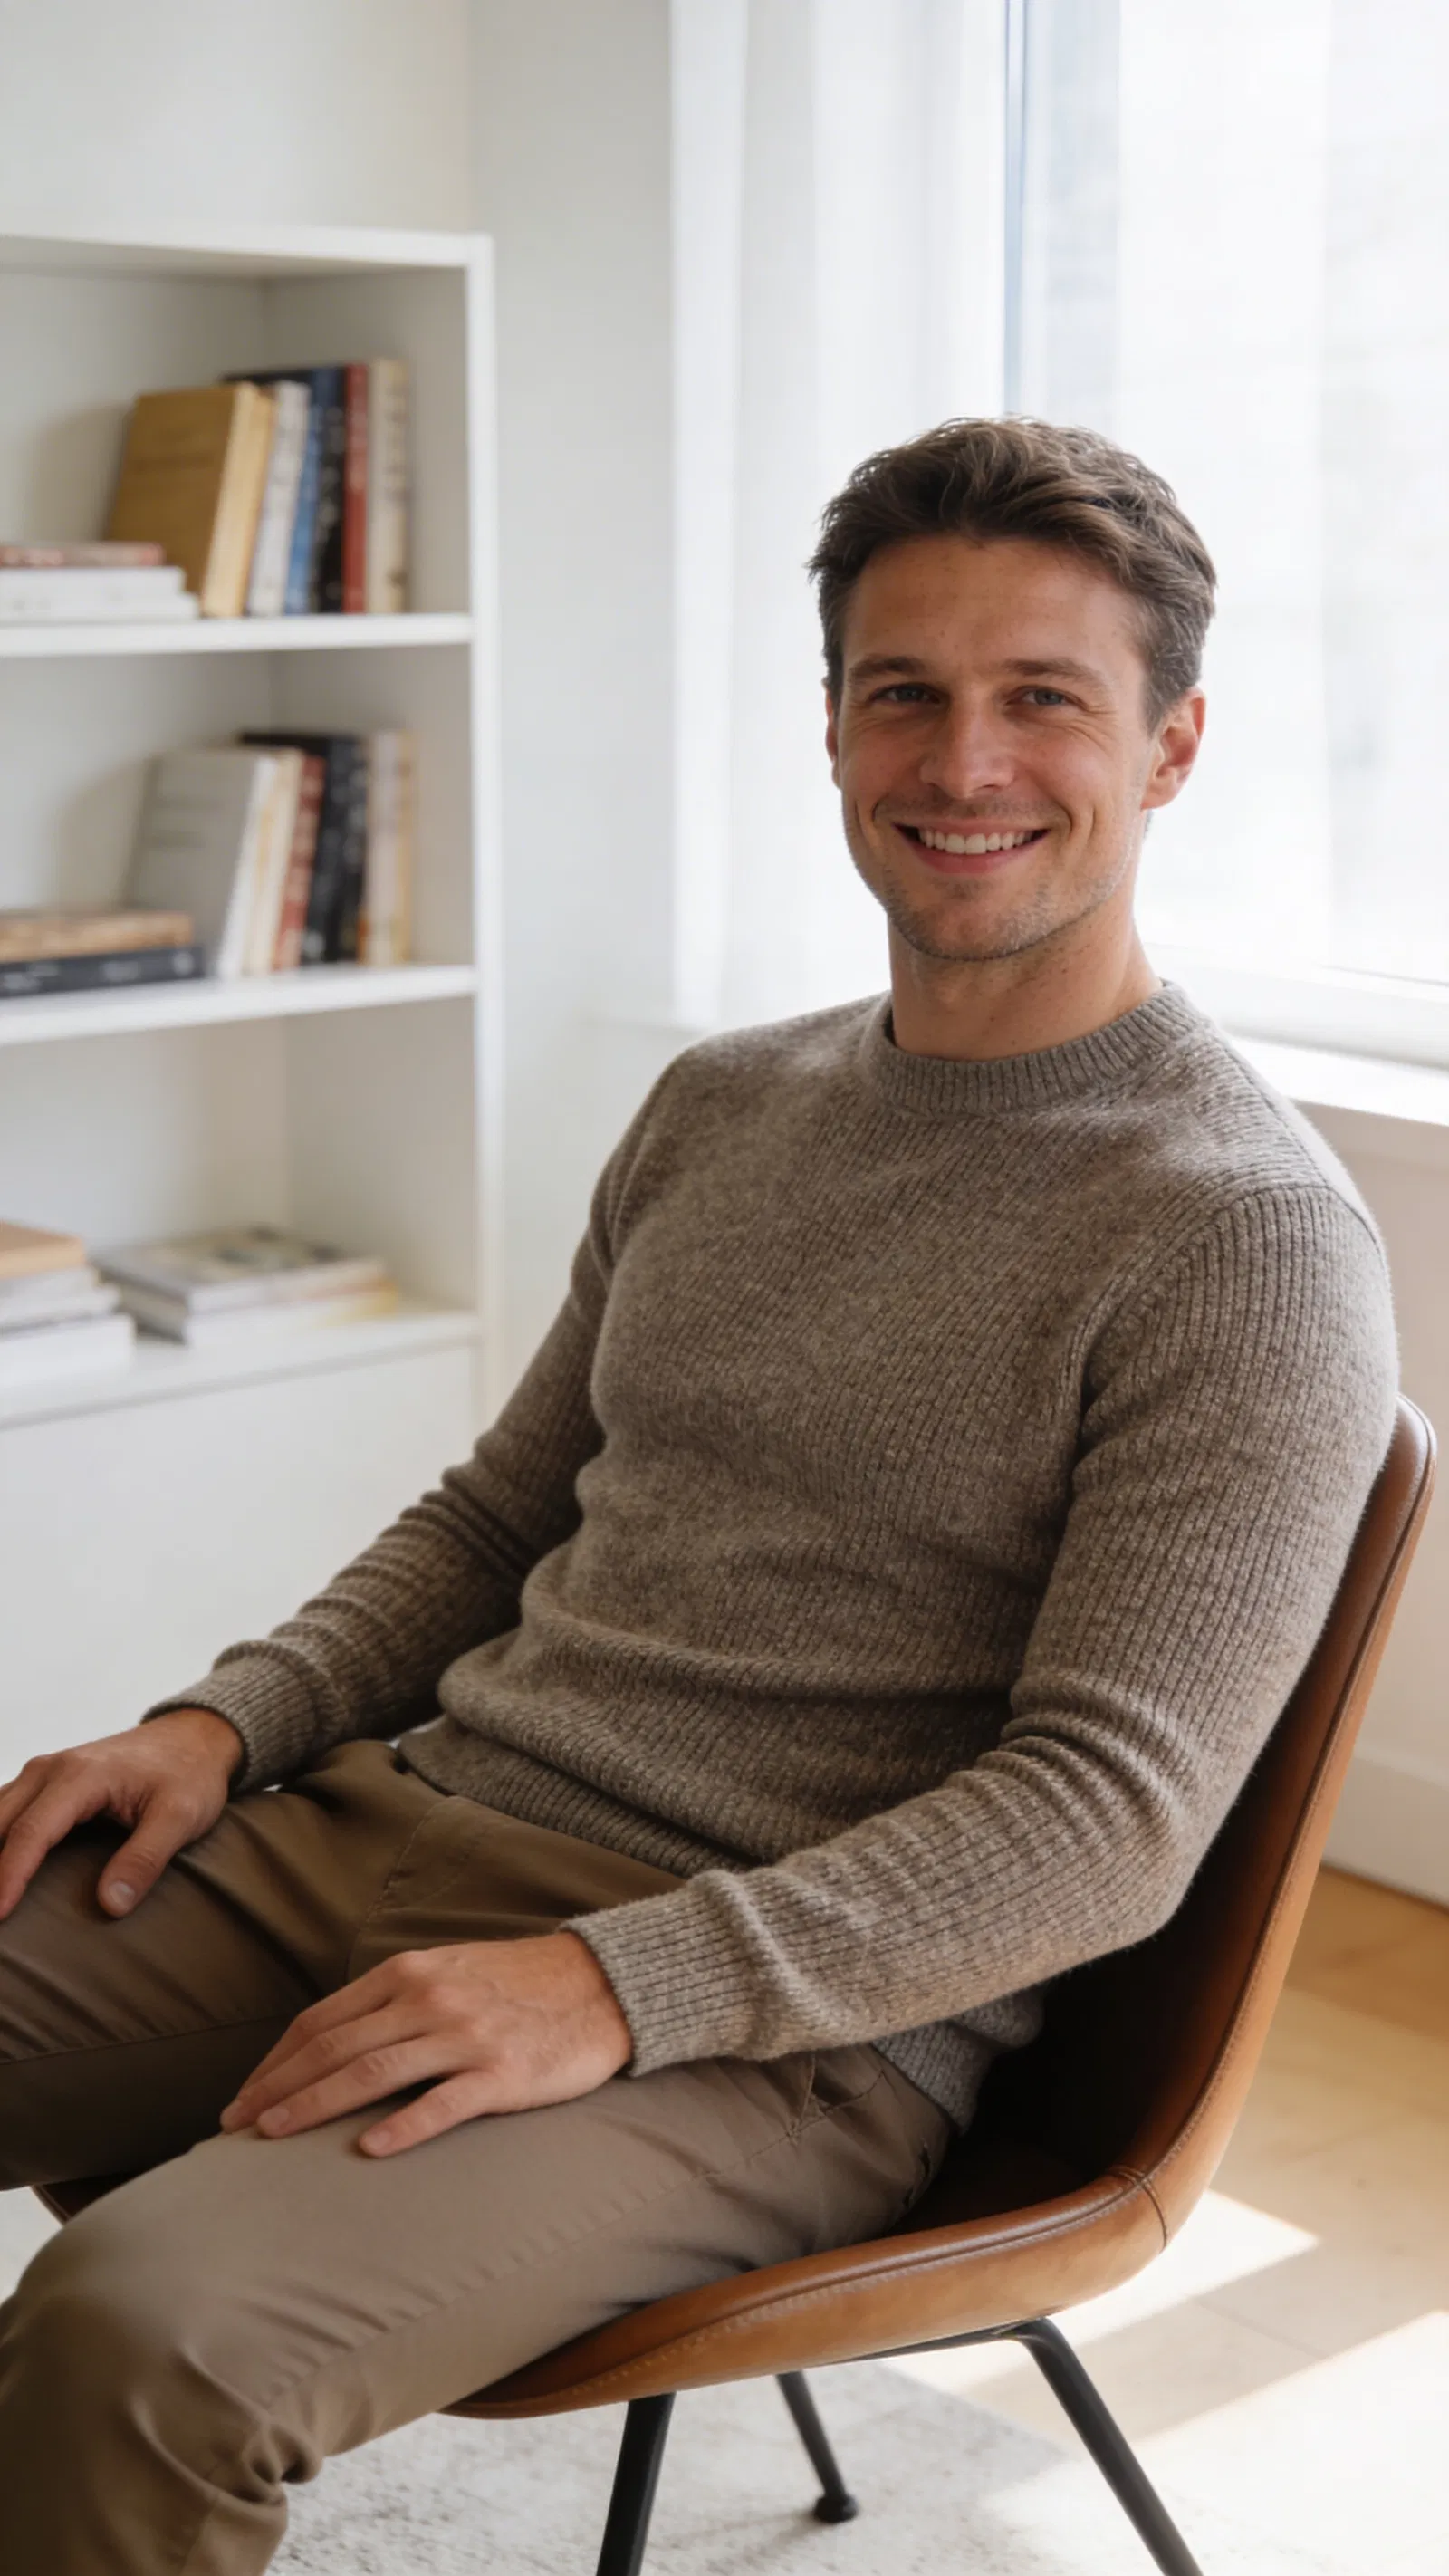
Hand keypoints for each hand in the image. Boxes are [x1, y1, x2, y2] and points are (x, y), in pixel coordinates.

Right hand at [0, 1708, 243, 1921]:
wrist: (194, 1738)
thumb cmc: (189, 1774)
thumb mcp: (181, 1816)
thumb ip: (146, 1858)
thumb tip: (110, 1905)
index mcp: (81, 1776)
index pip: (31, 1832)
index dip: (9, 1876)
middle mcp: (51, 1769)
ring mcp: (43, 1773)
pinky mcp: (44, 1782)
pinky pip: (4, 1810)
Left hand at [218, 1929, 632, 2155]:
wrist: (603, 1985)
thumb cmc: (520, 1983)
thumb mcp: (449, 1971)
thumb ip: (395, 1999)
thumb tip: (333, 2042)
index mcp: (410, 1973)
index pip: (322, 2020)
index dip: (275, 2061)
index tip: (243, 2096)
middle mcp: (429, 1999)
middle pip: (334, 2048)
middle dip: (277, 2089)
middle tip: (235, 2127)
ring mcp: (464, 2036)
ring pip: (372, 2073)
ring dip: (314, 2105)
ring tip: (272, 2137)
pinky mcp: (502, 2073)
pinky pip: (443, 2103)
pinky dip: (401, 2127)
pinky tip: (367, 2150)